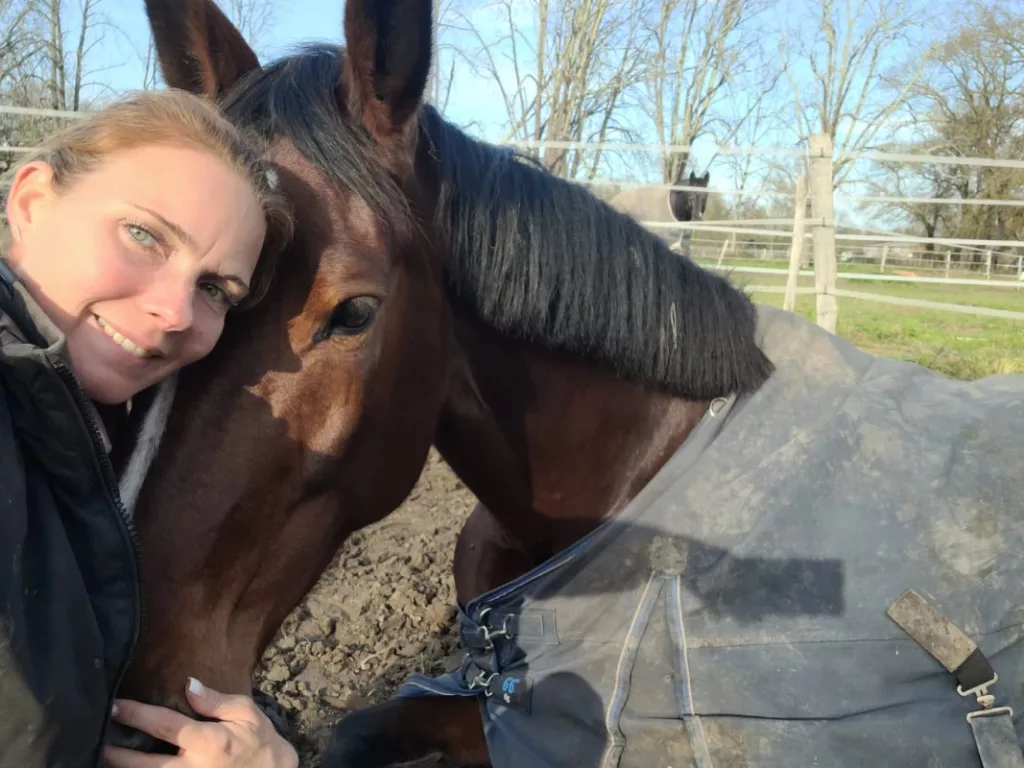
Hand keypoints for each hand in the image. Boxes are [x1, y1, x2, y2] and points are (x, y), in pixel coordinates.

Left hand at [102, 678, 297, 767]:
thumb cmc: (259, 741)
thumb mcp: (246, 713)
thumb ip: (215, 700)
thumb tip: (188, 684)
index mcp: (208, 742)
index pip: (164, 726)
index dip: (136, 715)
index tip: (114, 706)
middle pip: (142, 763)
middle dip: (115, 751)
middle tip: (94, 737)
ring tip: (100, 758)